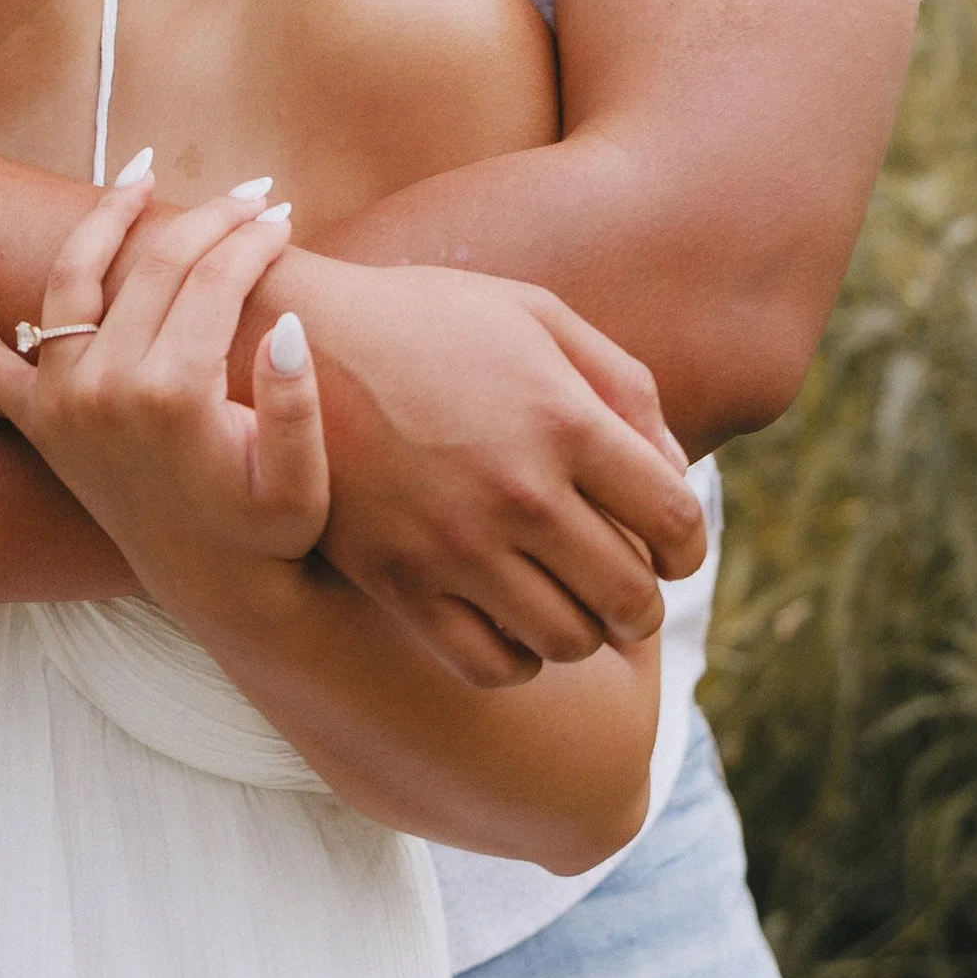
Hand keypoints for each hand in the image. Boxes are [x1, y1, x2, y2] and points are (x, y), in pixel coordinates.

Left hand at [0, 169, 324, 589]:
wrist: (214, 590)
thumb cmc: (270, 534)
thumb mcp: (303, 485)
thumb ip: (296, 407)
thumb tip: (288, 324)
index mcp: (174, 397)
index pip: (215, 281)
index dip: (255, 239)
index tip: (285, 215)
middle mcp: (104, 390)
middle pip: (154, 267)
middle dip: (210, 219)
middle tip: (253, 192)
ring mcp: (61, 404)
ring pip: (72, 282)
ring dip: (103, 218)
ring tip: (140, 173)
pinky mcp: (36, 422)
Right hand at [261, 252, 705, 686]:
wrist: (287, 339)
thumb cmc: (424, 319)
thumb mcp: (533, 313)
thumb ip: (620, 381)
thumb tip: (674, 466)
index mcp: (564, 418)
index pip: (675, 521)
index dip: (688, 548)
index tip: (673, 550)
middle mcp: (520, 490)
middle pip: (629, 595)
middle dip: (643, 600)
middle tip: (626, 586)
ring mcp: (457, 542)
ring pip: (568, 640)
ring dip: (585, 631)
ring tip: (568, 600)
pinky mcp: (400, 580)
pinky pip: (491, 664)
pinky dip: (520, 658)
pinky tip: (512, 622)